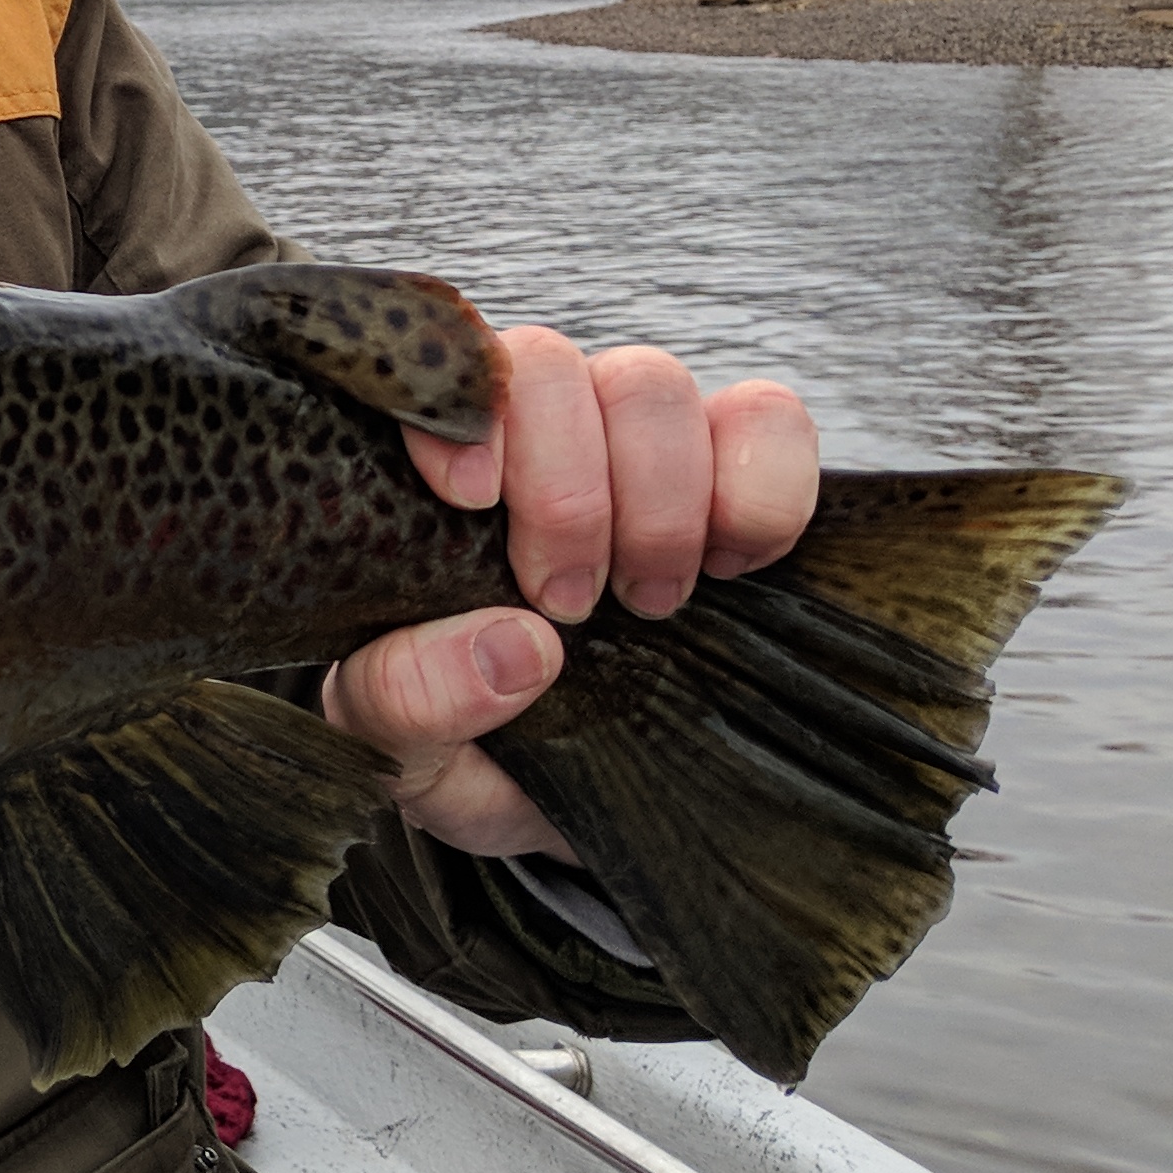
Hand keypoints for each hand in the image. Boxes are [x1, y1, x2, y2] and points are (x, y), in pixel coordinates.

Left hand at [323, 330, 818, 860]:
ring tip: (649, 602)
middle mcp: (525, 435)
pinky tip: (731, 568)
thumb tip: (516, 647)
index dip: (464, 411)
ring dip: (660, 498)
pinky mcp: (735, 478)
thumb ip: (407, 700)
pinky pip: (771, 421)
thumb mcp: (401, 751)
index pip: (436, 373)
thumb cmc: (457, 751)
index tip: (469, 501)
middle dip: (567, 490)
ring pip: (652, 385)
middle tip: (567, 602)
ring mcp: (630, 447)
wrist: (554, 805)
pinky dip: (764, 488)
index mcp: (424, 476)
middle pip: (552, 367)